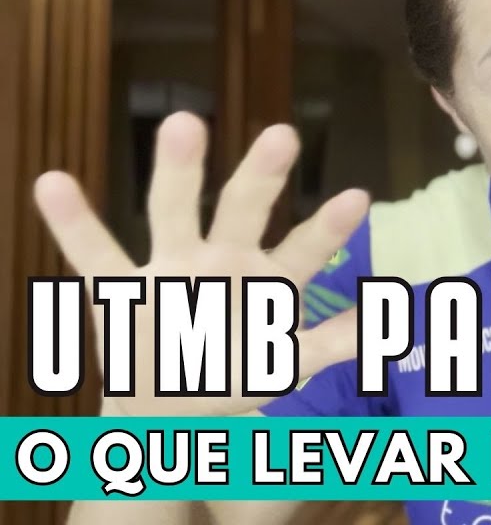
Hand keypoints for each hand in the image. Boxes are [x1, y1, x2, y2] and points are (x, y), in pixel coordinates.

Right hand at [34, 111, 368, 415]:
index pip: (305, 249)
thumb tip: (397, 323)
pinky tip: (52, 181)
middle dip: (262, 178)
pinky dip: (73, 224)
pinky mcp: (119, 292)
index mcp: (266, 279)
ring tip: (184, 121)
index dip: (329, 229)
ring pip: (173, 214)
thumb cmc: (236, 371)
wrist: (165, 409)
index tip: (359, 199)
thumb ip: (337, 343)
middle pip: (244, 212)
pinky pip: (94, 255)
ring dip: (177, 173)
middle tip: (284, 134)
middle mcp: (222, 262)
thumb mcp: (289, 361)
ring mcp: (170, 270)